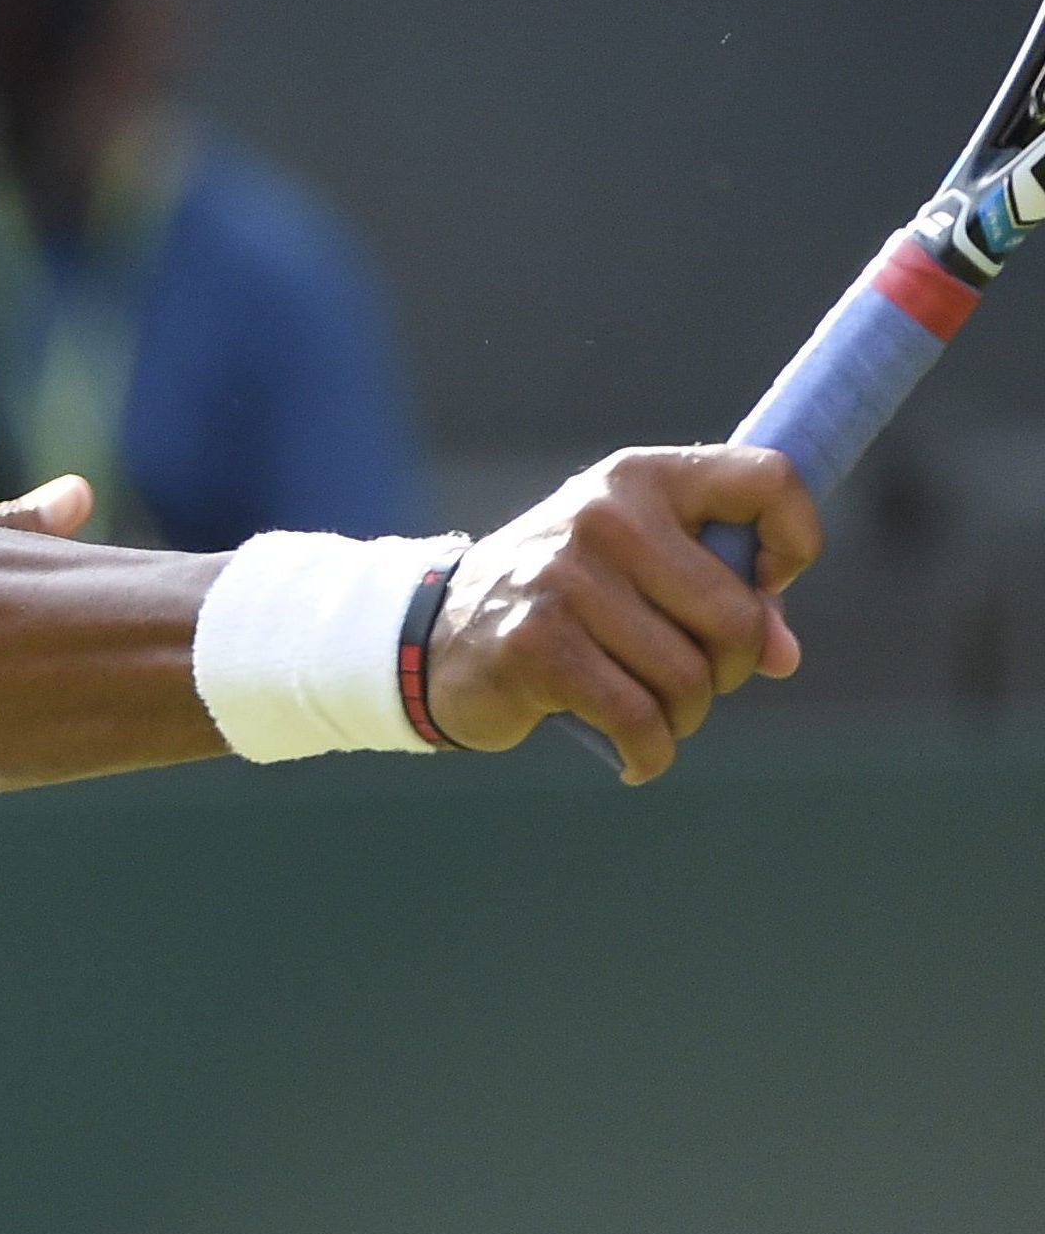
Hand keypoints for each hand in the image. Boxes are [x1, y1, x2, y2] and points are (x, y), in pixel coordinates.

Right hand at [429, 445, 820, 783]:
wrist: (438, 634)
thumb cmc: (567, 599)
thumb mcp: (642, 568)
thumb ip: (722, 593)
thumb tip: (782, 654)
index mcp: (640, 479)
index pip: (768, 479)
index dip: (794, 542)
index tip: (764, 587)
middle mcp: (604, 515)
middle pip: (737, 617)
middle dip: (729, 668)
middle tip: (688, 676)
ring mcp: (565, 577)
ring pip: (690, 678)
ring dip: (683, 716)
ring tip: (646, 710)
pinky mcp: (537, 643)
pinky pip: (639, 720)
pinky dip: (649, 753)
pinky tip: (635, 754)